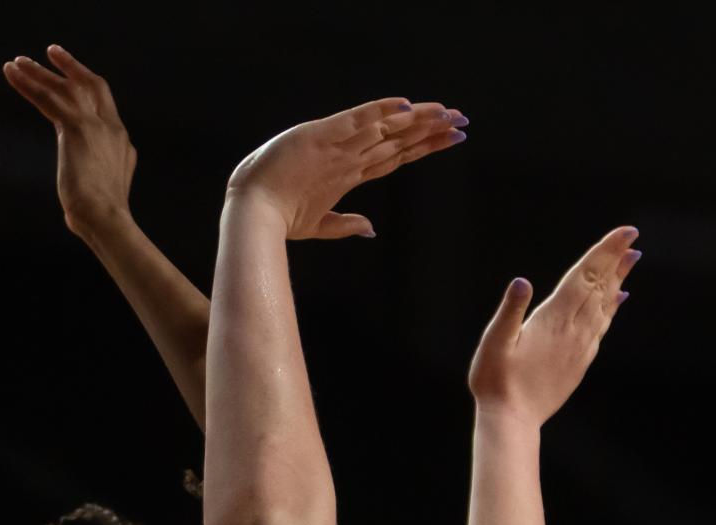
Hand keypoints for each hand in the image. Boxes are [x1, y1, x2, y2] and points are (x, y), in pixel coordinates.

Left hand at [2, 45, 136, 239]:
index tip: (72, 79)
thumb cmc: (102, 215)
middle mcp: (110, 126)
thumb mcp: (107, 187)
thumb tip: (88, 177)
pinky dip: (27, 83)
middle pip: (91, 85)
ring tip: (18, 62)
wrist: (106, 218)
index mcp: (121, 140)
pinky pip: (46, 97)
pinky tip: (11, 72)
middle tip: (52, 52)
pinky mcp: (75, 128)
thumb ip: (100, 171)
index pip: (104, 104)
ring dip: (39, 72)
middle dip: (72, 67)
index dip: (87, 88)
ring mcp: (94, 125)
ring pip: (64, 88)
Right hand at [223, 98, 465, 240]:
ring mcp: (336, 144)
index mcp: (347, 173)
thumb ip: (344, 224)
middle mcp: (347, 154)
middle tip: (462, 119)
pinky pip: (355, 119)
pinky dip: (378, 110)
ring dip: (417, 119)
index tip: (451, 138)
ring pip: (385, 127)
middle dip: (431, 129)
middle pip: (398, 139)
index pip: (395, 156)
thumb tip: (371, 230)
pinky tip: (403, 104)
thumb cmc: (277, 217)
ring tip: (448, 113)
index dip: (423, 146)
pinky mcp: (321, 135)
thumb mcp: (316, 223)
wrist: (254, 213)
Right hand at [467, 227, 640, 423]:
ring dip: (617, 281)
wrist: (513, 420)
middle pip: (600, 287)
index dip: (606, 252)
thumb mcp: (494, 342)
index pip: (585, 276)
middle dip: (616, 261)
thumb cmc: (496, 381)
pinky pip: (602, 327)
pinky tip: (617, 301)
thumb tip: (522, 281)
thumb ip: (510, 311)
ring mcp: (579, 347)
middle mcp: (573, 330)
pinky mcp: (579, 362)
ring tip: (630, 261)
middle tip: (633, 241)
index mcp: (553, 319)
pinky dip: (612, 309)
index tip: (627, 233)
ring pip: (605, 306)